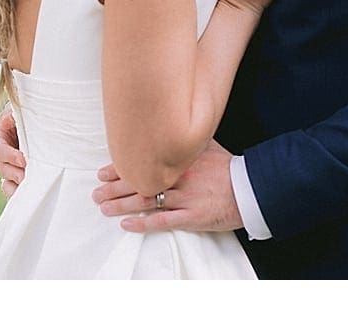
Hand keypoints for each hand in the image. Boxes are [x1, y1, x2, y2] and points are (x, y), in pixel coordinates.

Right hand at [0, 108, 24, 198]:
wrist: (38, 127)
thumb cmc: (27, 115)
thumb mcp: (19, 111)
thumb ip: (16, 114)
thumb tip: (14, 115)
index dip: (8, 155)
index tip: (24, 160)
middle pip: (1, 167)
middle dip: (14, 173)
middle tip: (28, 176)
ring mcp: (7, 169)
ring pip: (6, 182)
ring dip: (16, 186)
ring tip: (28, 188)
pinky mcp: (17, 178)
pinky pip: (13, 190)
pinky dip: (19, 194)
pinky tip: (29, 195)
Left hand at [93, 140, 241, 232]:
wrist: (251, 189)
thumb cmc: (229, 167)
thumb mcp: (208, 145)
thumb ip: (187, 138)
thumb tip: (172, 121)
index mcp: (179, 159)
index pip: (142, 162)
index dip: (120, 168)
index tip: (103, 173)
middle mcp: (178, 178)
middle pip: (138, 182)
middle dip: (113, 188)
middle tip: (96, 193)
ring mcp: (184, 199)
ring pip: (145, 201)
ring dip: (121, 206)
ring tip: (103, 208)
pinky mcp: (191, 217)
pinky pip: (162, 221)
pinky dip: (142, 223)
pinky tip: (127, 225)